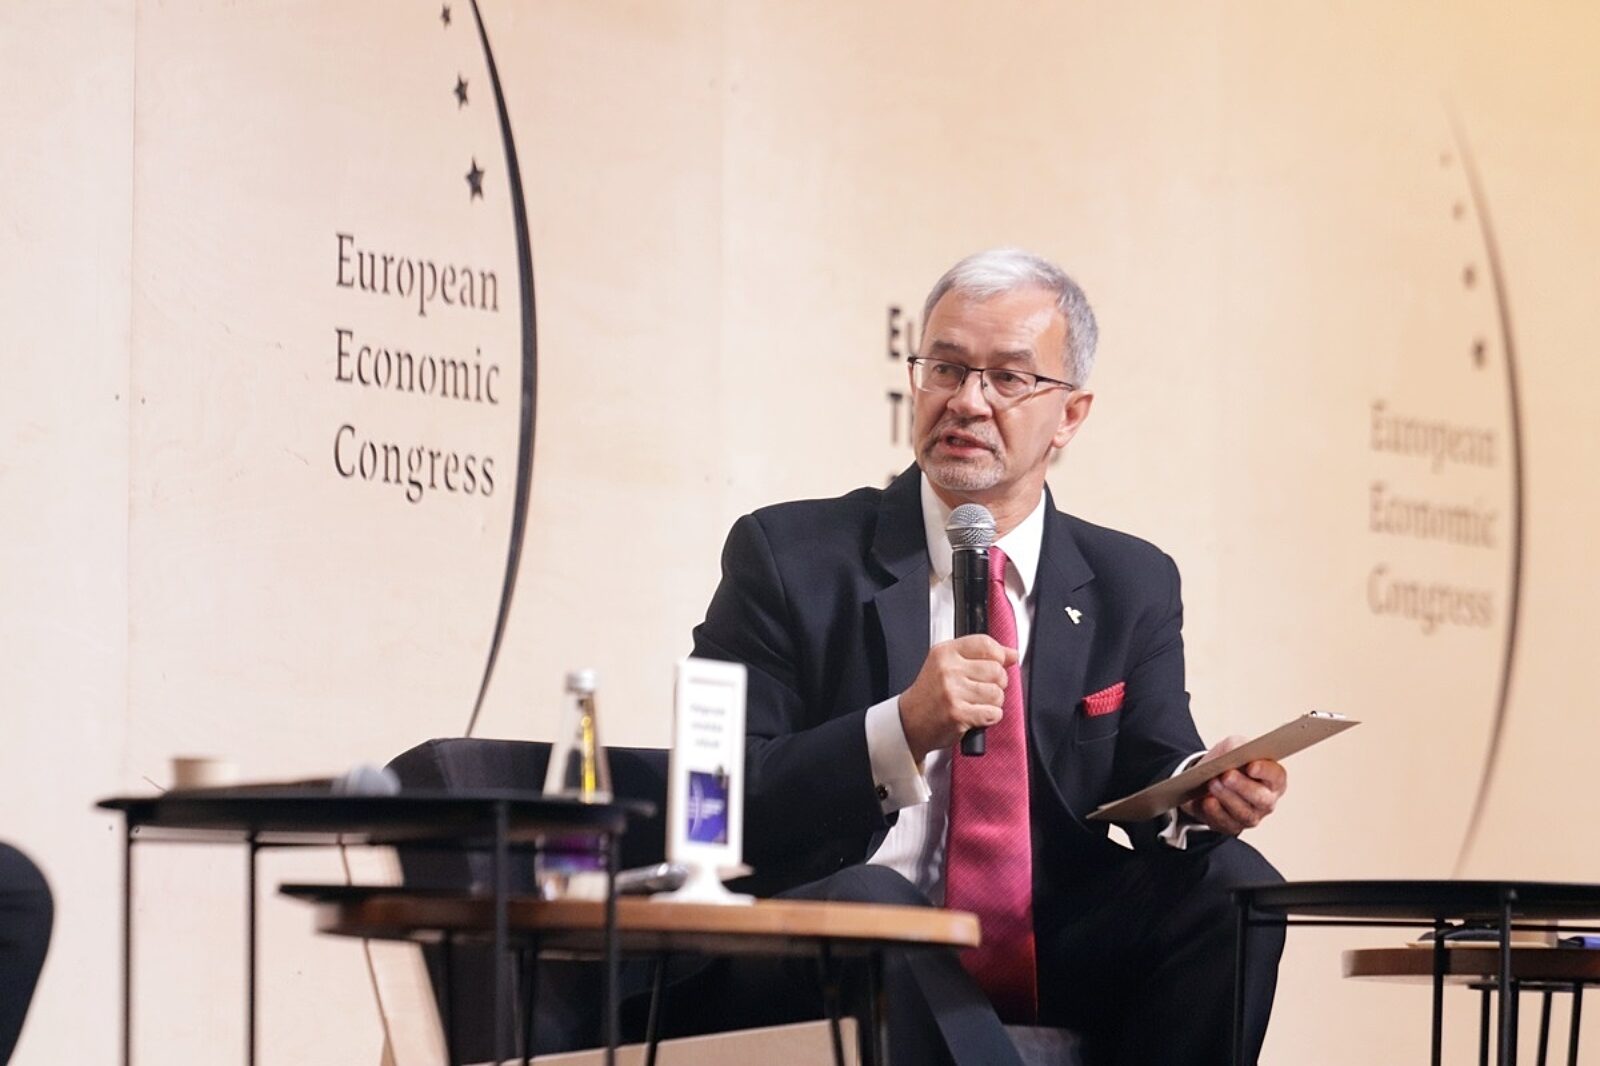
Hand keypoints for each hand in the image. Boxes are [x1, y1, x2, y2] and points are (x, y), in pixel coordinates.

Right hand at [898, 635, 1017, 762]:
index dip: (999, 656)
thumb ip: (980, 656)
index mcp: (945, 652)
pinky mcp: (958, 714)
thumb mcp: (949, 665)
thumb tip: (1012, 654)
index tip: (998, 664)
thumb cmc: (931, 694)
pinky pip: (993, 713)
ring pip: (997, 694)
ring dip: (993, 703)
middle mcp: (947, 669)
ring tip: (976, 704)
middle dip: (997, 684)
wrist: (909, 721)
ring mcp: (952, 692)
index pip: (985, 644)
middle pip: (996, 670)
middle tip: (981, 690)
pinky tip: (975, 716)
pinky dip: (989, 717)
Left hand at [1178, 735, 1286, 835]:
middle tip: (1226, 775)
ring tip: (1212, 784)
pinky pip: (1226, 823)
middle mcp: (1267, 801)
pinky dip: (1215, 812)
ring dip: (1226, 798)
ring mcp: (1251, 816)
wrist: (1204, 779)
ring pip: (1244, 813)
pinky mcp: (1232, 826)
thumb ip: (1237, 746)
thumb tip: (1235, 750)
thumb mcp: (1232, 746)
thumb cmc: (1227, 762)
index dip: (1266, 772)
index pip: (1277, 777)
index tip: (1251, 766)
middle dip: (1243, 786)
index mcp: (1273, 779)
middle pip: (1262, 799)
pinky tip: (1207, 801)